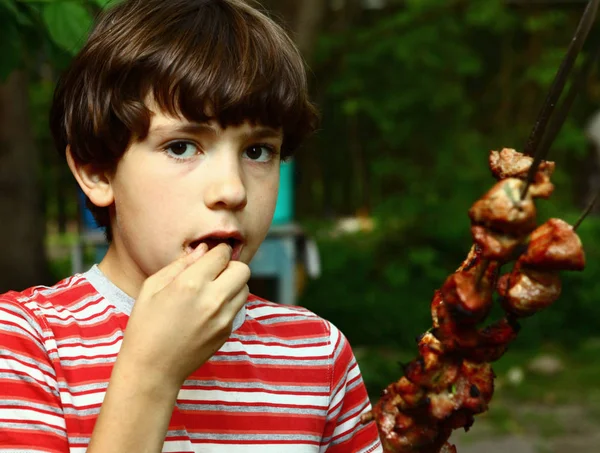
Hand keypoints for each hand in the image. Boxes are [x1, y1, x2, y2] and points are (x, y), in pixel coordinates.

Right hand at [118, 243, 249, 389]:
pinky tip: (208, 311)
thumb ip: (180, 264)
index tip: (211, 255)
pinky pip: (237, 308)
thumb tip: (203, 250)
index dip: (217, 251)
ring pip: (245, 289)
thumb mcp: (152, 288)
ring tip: (212, 291)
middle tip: (214, 273)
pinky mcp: (227, 332)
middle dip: (230, 266)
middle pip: (243, 270)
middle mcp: (213, 299)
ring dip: (233, 285)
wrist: (152, 369)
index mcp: (191, 284)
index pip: (222, 254)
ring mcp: (223, 318)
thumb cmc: (145, 326)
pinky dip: (228, 304)